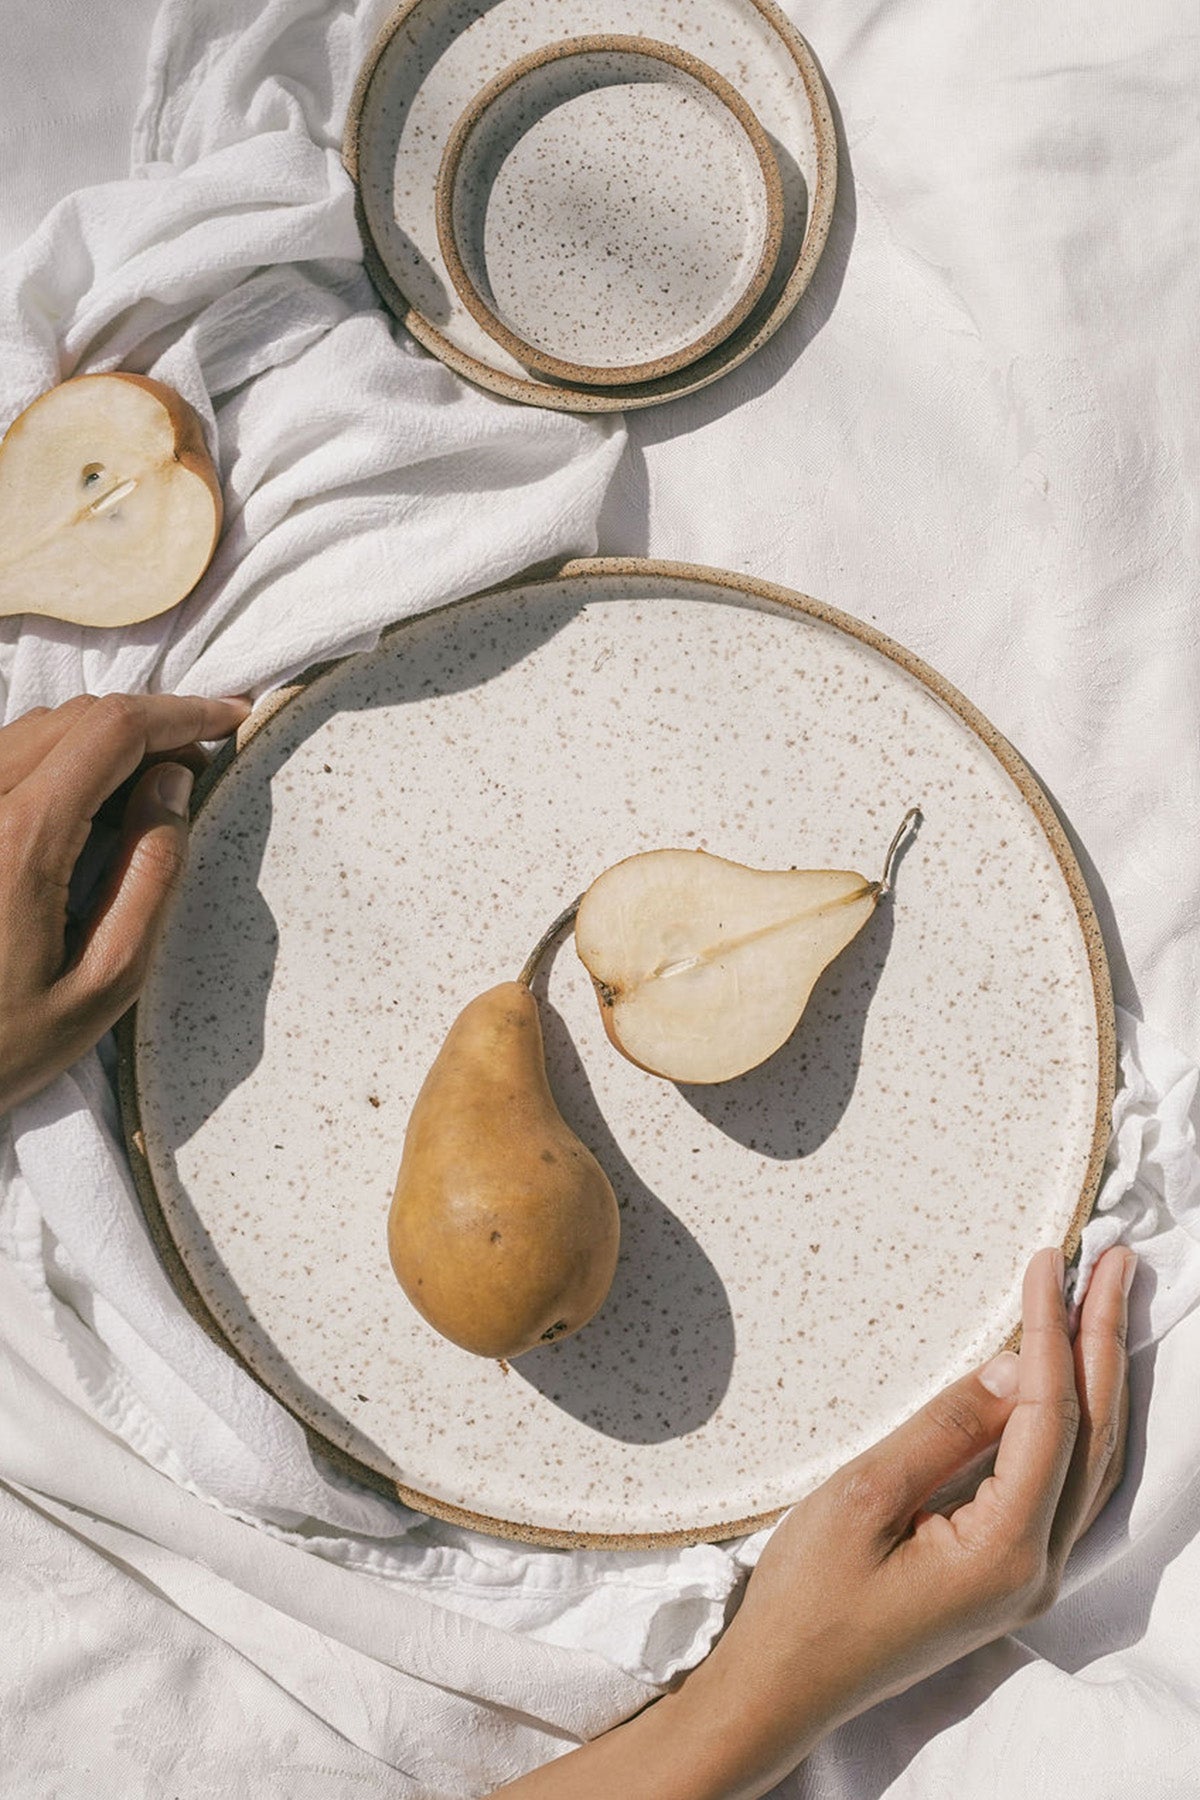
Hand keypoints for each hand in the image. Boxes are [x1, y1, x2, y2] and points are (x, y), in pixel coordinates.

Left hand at [0, 691, 248, 1113]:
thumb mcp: (104, 982)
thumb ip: (150, 875)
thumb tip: (173, 785)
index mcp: (22, 838)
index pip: (114, 729)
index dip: (182, 713)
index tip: (231, 719)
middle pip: (76, 718)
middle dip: (149, 726)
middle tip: (198, 767)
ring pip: (35, 730)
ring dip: (101, 742)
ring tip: (148, 788)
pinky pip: (3, 759)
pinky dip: (57, 762)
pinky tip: (85, 807)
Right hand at [494, 1242, 1132, 1798]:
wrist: (785, 1684)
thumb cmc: (808, 1595)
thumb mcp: (864, 1497)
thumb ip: (947, 1429)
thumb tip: (1016, 1367)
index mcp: (1006, 1550)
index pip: (1048, 1415)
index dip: (1052, 1329)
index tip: (1050, 1258)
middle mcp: (1038, 1568)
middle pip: (1095, 1434)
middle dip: (1104, 1339)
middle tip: (1118, 1259)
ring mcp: (1030, 1577)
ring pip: (1093, 1460)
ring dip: (1102, 1374)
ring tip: (1106, 1300)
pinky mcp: (1009, 1574)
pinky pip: (1067, 1483)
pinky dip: (1079, 1419)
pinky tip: (1077, 1380)